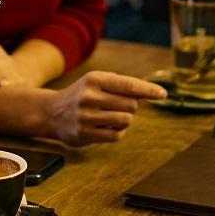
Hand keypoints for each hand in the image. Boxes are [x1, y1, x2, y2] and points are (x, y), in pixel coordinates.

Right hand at [41, 71, 166, 145]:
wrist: (51, 112)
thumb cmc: (82, 95)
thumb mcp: (97, 82)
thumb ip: (122, 86)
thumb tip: (151, 93)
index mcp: (94, 79)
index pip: (128, 84)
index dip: (148, 90)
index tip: (163, 94)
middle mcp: (89, 96)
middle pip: (131, 104)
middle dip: (132, 106)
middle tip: (119, 106)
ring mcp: (86, 116)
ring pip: (125, 120)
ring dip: (125, 120)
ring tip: (113, 116)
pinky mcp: (85, 134)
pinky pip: (116, 135)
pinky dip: (118, 132)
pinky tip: (108, 127)